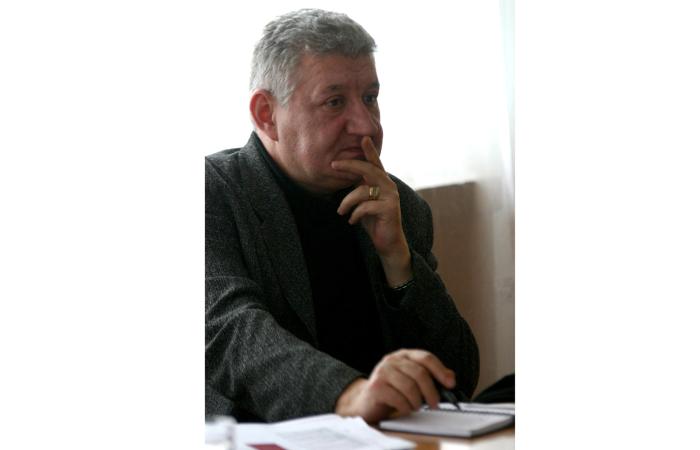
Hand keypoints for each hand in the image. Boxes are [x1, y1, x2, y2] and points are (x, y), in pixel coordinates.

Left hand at [332, 137, 411, 285]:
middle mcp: (389, 186)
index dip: (370, 150)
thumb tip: (344, 175)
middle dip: (349, 165)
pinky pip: (365, 207)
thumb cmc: (373, 220)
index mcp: (382, 182)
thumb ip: (359, 188)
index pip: (375, 163)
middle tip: (333, 165)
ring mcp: (391, 197)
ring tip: (341, 212)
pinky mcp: (389, 209)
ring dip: (347, 202)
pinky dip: (355, 214)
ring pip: (362, 191)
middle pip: (368, 169)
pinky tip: (352, 221)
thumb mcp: (364, 201)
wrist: (388, 242)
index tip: (363, 137)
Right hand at [334, 349, 455, 423]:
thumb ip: (430, 376)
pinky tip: (405, 409)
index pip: (425, 357)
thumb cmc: (392, 390)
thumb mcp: (411, 380)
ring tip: (417, 407)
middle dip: (431, 391)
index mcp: (403, 355)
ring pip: (410, 387)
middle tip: (435, 404)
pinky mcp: (376, 387)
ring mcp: (382, 372)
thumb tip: (451, 377)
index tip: (450, 384)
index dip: (440, 370)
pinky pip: (398, 399)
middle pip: (419, 373)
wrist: (365, 401)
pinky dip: (406, 408)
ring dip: (417, 402)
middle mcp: (392, 360)